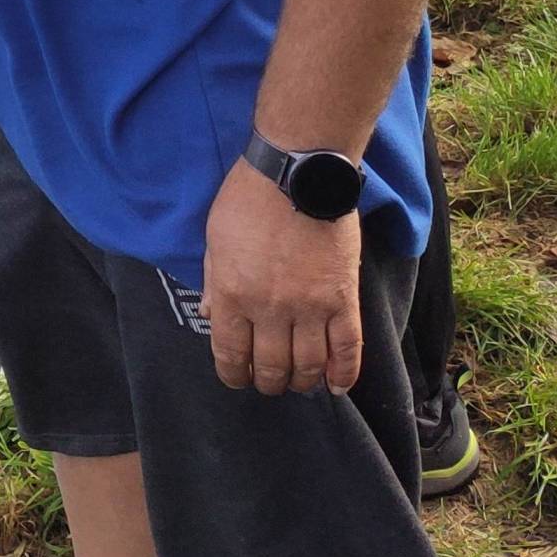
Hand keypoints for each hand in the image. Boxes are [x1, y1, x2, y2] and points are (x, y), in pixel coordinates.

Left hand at [201, 157, 362, 395]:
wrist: (298, 171)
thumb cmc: (249, 198)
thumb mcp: (214, 237)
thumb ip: (212, 280)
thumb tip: (209, 314)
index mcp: (231, 293)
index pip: (230, 353)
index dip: (233, 374)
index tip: (237, 378)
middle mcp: (268, 308)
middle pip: (270, 367)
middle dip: (267, 381)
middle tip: (269, 380)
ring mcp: (309, 307)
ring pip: (308, 366)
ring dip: (302, 381)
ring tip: (298, 381)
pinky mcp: (343, 299)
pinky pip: (347, 349)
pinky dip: (343, 374)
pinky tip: (335, 385)